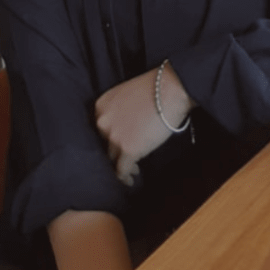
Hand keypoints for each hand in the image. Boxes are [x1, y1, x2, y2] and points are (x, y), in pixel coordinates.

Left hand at [95, 63, 194, 184]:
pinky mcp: (128, 150)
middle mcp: (102, 122)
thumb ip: (120, 112)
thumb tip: (127, 128)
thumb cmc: (155, 89)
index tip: (116, 147)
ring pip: (112, 159)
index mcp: (101, 107)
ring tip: (131, 173)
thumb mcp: (127, 96)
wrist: (168, 91)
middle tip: (124, 161)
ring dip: (121, 167)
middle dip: (115, 153)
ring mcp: (114, 137)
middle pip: (105, 145)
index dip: (110, 140)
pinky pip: (122, 170)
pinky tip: (131, 180)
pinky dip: (126, 177)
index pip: (101, 130)